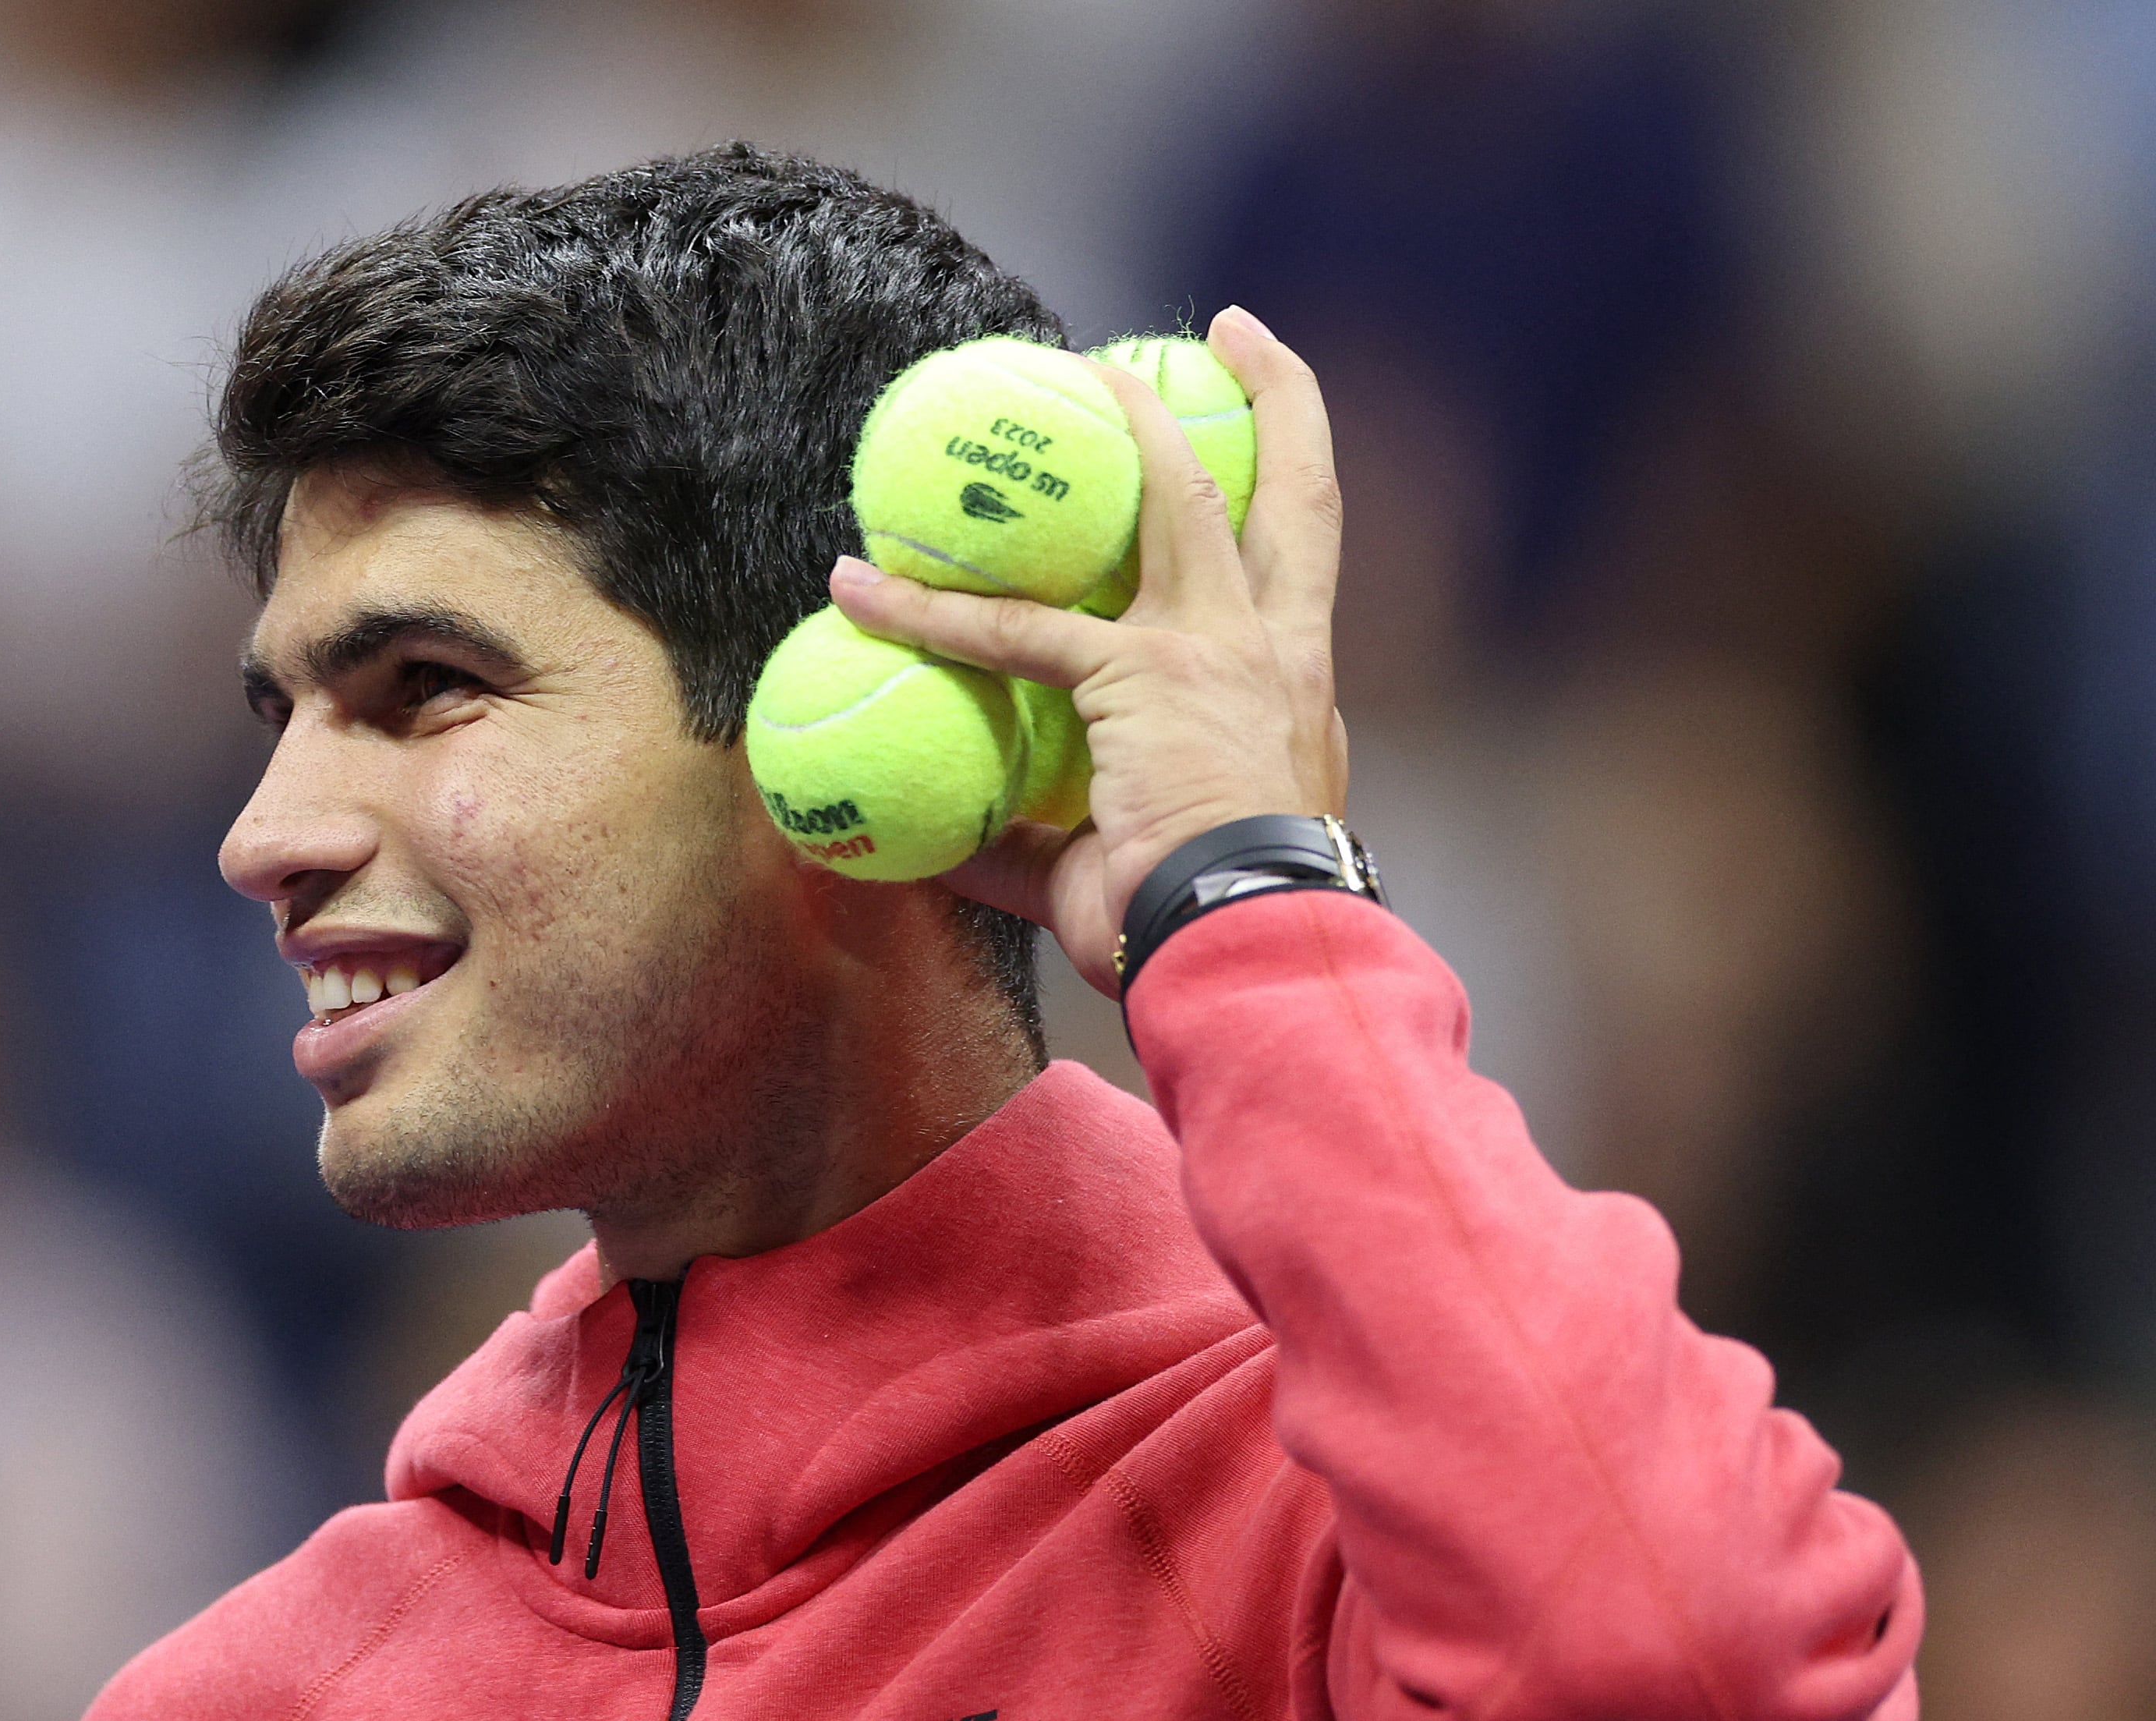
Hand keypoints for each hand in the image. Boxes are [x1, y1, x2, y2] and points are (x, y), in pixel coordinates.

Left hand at [825, 306, 1349, 997]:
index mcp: (1295, 695)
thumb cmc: (1202, 928)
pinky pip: (1018, 629)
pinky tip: (860, 583)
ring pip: (1179, 497)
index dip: (1280, 501)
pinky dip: (930, 611)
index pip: (1295, 572)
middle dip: (1272, 396)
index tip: (1254, 459)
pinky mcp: (1144, 676)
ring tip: (1078, 372)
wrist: (1249, 952)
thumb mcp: (1124, 874)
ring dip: (1128, 424)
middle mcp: (1276, 655)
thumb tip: (946, 850)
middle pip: (1294, 490)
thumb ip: (1037, 847)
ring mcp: (1219, 653)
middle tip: (1228, 333)